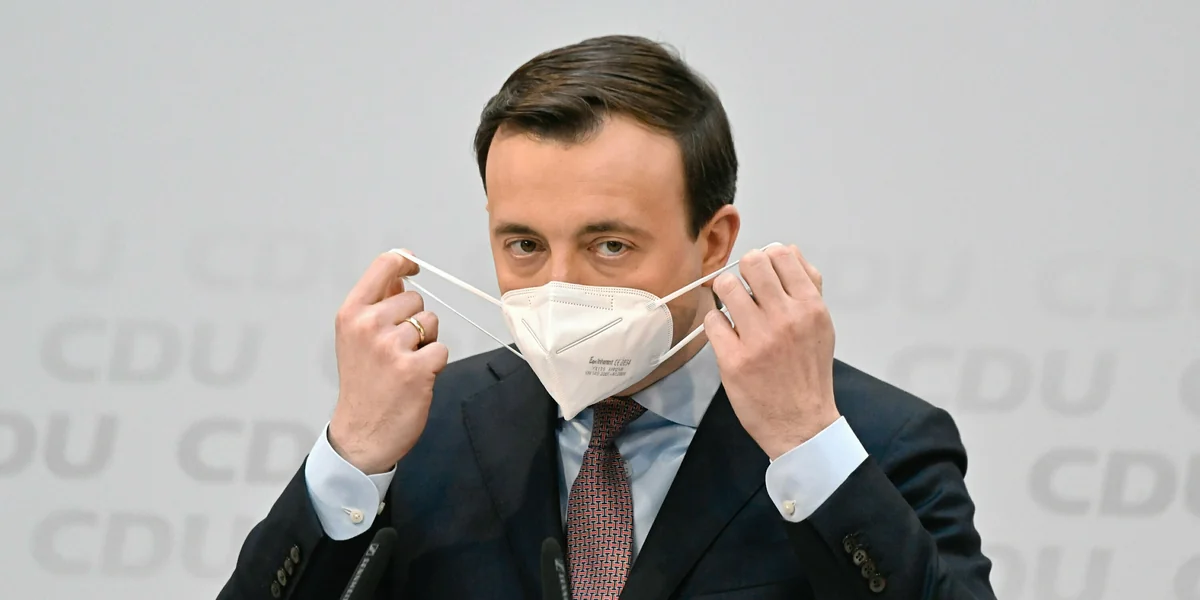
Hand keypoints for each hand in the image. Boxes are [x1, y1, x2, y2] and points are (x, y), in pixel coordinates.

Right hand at [327, 250, 448, 473]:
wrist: (360, 433)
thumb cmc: (362, 384)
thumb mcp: (356, 339)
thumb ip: (378, 305)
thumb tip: (400, 276)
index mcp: (351, 314)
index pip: (384, 267)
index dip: (404, 262)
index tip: (413, 266)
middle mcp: (369, 326)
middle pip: (415, 299)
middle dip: (415, 321)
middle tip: (398, 349)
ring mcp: (392, 347)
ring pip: (431, 323)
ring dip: (426, 343)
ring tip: (404, 365)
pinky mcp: (415, 369)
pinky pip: (441, 349)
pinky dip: (435, 364)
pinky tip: (416, 379)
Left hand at [704, 244, 838, 459]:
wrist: (802, 424)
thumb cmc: (810, 372)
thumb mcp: (821, 325)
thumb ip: (808, 285)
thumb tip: (787, 250)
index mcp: (810, 307)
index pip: (781, 254)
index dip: (766, 259)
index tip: (762, 275)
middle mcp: (785, 318)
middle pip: (751, 263)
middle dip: (744, 272)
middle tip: (745, 290)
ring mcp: (758, 338)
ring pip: (726, 286)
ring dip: (726, 295)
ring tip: (734, 312)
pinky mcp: (733, 359)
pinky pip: (712, 320)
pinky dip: (716, 323)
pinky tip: (726, 334)